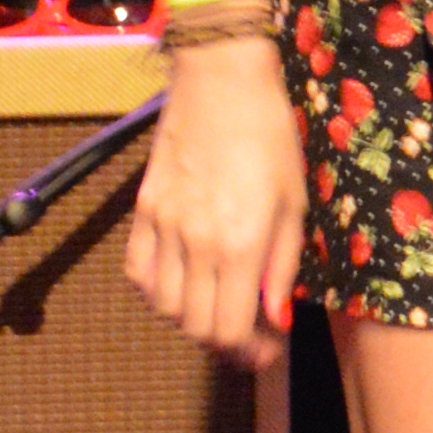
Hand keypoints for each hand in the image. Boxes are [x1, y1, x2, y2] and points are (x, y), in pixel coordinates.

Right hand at [122, 39, 305, 371]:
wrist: (221, 81)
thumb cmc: (271, 136)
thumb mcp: (295, 201)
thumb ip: (281, 265)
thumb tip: (274, 318)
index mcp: (240, 245)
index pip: (229, 328)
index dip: (248, 351)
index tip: (266, 348)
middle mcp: (195, 245)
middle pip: (195, 325)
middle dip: (223, 341)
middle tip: (246, 334)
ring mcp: (162, 228)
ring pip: (163, 306)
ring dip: (190, 318)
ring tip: (215, 305)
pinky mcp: (142, 210)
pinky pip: (137, 272)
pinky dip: (154, 291)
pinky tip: (178, 283)